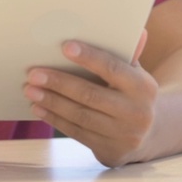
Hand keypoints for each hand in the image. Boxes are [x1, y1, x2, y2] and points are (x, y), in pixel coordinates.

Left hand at [24, 31, 155, 166]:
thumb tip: (137, 30)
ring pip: (80, 116)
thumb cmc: (134, 93)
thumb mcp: (136, 73)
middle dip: (59, 83)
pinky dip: (55, 119)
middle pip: (90, 95)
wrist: (150, 133)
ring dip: (52, 102)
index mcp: (143, 87)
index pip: (113, 69)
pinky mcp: (110, 151)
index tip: (65, 47)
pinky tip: (39, 108)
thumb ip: (128, 54)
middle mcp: (136, 112)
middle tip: (33, 73)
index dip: (89, 57)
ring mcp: (123, 134)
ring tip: (30, 90)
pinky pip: (77, 132)